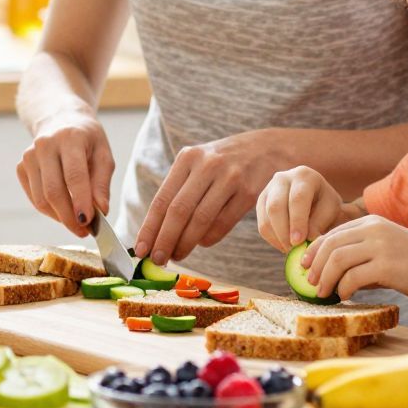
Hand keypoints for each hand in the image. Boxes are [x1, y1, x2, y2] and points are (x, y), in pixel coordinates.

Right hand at [15, 111, 115, 236]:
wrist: (60, 119)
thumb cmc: (87, 139)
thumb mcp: (103, 155)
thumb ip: (102, 183)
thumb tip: (101, 210)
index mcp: (69, 137)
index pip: (74, 175)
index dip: (81, 201)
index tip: (89, 223)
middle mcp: (45, 145)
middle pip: (53, 191)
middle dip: (69, 217)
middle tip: (84, 232)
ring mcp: (29, 156)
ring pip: (41, 199)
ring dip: (60, 217)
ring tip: (77, 223)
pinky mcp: (21, 167)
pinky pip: (34, 198)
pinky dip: (50, 211)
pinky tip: (63, 211)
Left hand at [133, 130, 286, 265]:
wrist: (267, 148)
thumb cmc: (224, 161)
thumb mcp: (198, 163)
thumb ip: (179, 190)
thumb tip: (156, 232)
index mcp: (188, 158)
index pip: (162, 199)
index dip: (150, 228)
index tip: (140, 250)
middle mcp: (207, 165)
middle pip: (179, 211)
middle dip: (165, 240)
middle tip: (157, 259)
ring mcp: (230, 178)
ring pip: (201, 220)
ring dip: (186, 244)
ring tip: (177, 256)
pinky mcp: (249, 193)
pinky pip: (223, 223)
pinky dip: (209, 239)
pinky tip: (202, 243)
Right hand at [255, 165, 346, 251]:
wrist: (314, 198)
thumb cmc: (325, 205)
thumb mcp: (330, 210)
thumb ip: (320, 223)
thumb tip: (307, 239)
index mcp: (304, 176)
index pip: (297, 198)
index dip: (297, 221)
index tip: (299, 242)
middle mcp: (282, 178)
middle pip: (276, 206)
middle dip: (284, 232)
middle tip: (294, 250)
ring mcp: (269, 189)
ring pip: (266, 217)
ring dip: (278, 238)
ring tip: (292, 250)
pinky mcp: (261, 202)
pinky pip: (262, 224)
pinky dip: (273, 239)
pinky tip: (285, 245)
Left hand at [305, 213, 407, 301]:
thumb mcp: (384, 249)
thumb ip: (359, 256)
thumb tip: (329, 274)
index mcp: (371, 222)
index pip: (333, 233)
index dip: (314, 250)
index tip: (305, 266)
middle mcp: (373, 230)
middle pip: (330, 244)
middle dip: (315, 265)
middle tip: (310, 282)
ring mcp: (380, 246)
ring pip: (337, 259)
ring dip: (325, 278)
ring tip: (322, 292)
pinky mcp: (386, 265)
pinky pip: (353, 277)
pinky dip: (343, 288)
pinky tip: (344, 296)